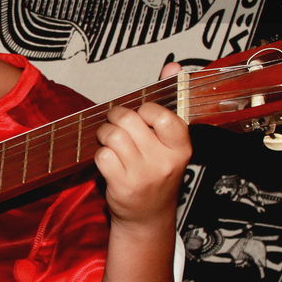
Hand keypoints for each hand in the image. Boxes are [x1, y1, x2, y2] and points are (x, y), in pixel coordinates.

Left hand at [93, 63, 191, 230]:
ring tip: (111, 141)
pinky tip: (109, 161)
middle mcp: (165, 162)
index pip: (162, 115)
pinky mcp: (122, 185)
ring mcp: (143, 175)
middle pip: (130, 120)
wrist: (148, 216)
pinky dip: (100, 154)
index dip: (146, 110)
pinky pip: (102, 155)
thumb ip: (169, 101)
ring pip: (113, 136)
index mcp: (181, 147)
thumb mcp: (169, 140)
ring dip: (105, 134)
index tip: (143, 117)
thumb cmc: (157, 170)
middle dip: (117, 117)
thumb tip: (173, 66)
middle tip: (117, 124)